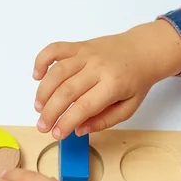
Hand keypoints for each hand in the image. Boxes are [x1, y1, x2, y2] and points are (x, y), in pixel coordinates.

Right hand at [33, 20, 180, 139]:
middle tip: (42, 126)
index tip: (56, 134)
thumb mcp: (128, 108)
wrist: (143, 51)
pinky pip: (55, 49)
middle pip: (66, 91)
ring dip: (43, 92)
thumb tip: (79, 130)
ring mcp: (86, 54)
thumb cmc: (135, 82)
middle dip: (50, 112)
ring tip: (39, 108)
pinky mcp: (79, 46)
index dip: (66, 122)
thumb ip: (104, 121)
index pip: (84, 106)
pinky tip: (37, 76)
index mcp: (113, 85)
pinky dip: (42, 60)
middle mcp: (97, 67)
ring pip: (57, 72)